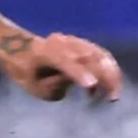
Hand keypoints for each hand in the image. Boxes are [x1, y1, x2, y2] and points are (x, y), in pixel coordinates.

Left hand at [3, 32, 123, 101]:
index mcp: (44, 52)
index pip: (65, 61)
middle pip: (88, 56)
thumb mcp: (36, 87)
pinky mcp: (84, 43)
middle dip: (104, 75)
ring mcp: (74, 40)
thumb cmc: (29, 76)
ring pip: (99, 54)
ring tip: (113, 94)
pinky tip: (107, 88)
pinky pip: (101, 55)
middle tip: (112, 97)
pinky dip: (109, 70)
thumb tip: (82, 82)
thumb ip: (56, 85)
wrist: (24, 53)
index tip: (92, 86)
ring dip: (111, 74)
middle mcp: (61, 42)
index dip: (79, 73)